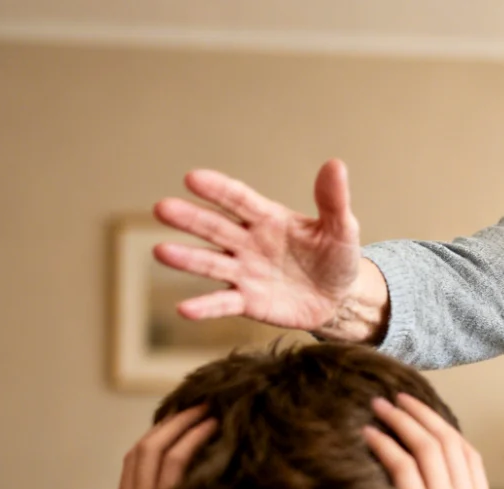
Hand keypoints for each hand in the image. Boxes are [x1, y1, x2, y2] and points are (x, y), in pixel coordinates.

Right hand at [107, 406, 224, 488]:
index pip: (138, 468)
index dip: (162, 440)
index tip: (189, 425)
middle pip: (142, 451)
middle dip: (172, 423)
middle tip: (202, 405)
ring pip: (154, 451)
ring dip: (185, 424)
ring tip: (213, 408)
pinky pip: (172, 466)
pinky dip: (192, 440)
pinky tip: (216, 429)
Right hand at [151, 160, 363, 331]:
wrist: (339, 298)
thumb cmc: (336, 257)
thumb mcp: (341, 229)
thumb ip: (333, 200)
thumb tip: (335, 164)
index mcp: (268, 218)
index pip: (238, 200)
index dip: (218, 190)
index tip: (193, 178)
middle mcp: (248, 242)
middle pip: (215, 227)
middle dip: (190, 218)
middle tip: (163, 208)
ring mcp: (244, 272)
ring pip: (211, 263)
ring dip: (187, 258)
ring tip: (161, 251)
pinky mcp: (247, 302)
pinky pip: (223, 303)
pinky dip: (205, 307)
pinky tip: (184, 309)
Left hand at [363, 394, 497, 488]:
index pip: (468, 457)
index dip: (445, 430)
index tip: (424, 417)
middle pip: (450, 441)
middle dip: (423, 414)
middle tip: (398, 398)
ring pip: (428, 447)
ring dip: (402, 420)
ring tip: (379, 405)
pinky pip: (403, 468)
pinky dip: (386, 445)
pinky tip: (369, 434)